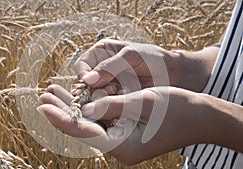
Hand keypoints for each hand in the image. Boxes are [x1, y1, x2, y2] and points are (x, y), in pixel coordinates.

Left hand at [37, 84, 208, 164]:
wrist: (200, 117)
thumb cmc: (176, 109)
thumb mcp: (142, 103)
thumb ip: (111, 106)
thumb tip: (84, 110)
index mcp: (122, 146)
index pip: (83, 131)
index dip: (61, 117)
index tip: (44, 106)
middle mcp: (119, 147)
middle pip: (83, 128)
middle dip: (63, 110)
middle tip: (44, 95)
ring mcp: (123, 141)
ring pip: (90, 123)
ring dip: (74, 107)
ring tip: (55, 92)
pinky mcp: (126, 133)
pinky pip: (102, 121)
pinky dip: (89, 108)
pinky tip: (79, 96)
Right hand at [74, 39, 218, 92]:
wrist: (173, 75)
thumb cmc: (153, 59)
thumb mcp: (131, 57)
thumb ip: (109, 66)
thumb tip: (86, 80)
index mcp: (101, 53)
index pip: (82, 65)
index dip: (83, 75)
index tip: (89, 83)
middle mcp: (101, 70)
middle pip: (84, 84)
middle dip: (92, 89)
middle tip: (108, 92)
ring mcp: (108, 86)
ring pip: (93, 96)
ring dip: (101, 98)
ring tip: (118, 94)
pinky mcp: (115, 99)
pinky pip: (105, 104)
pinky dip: (109, 105)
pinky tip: (121, 101)